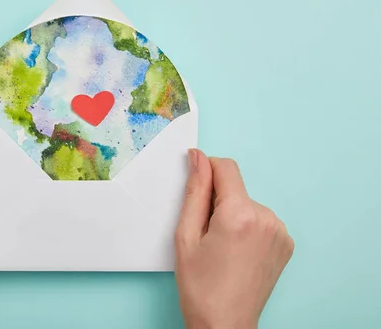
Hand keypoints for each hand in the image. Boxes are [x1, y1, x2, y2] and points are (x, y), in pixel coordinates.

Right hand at [175, 150, 293, 328]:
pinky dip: (247, 226)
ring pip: (248, 203)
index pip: (226, 168)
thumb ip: (195, 191)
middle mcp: (267, 219)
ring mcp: (280, 232)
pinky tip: (237, 251)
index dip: (207, 169)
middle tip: (204, 233)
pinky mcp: (285, 243)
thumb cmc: (200, 287)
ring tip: (221, 246)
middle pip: (236, 188)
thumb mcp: (186, 235)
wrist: (225, 324)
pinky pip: (261, 219)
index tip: (195, 183)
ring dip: (233, 213)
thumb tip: (198, 158)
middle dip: (217, 200)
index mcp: (240, 214)